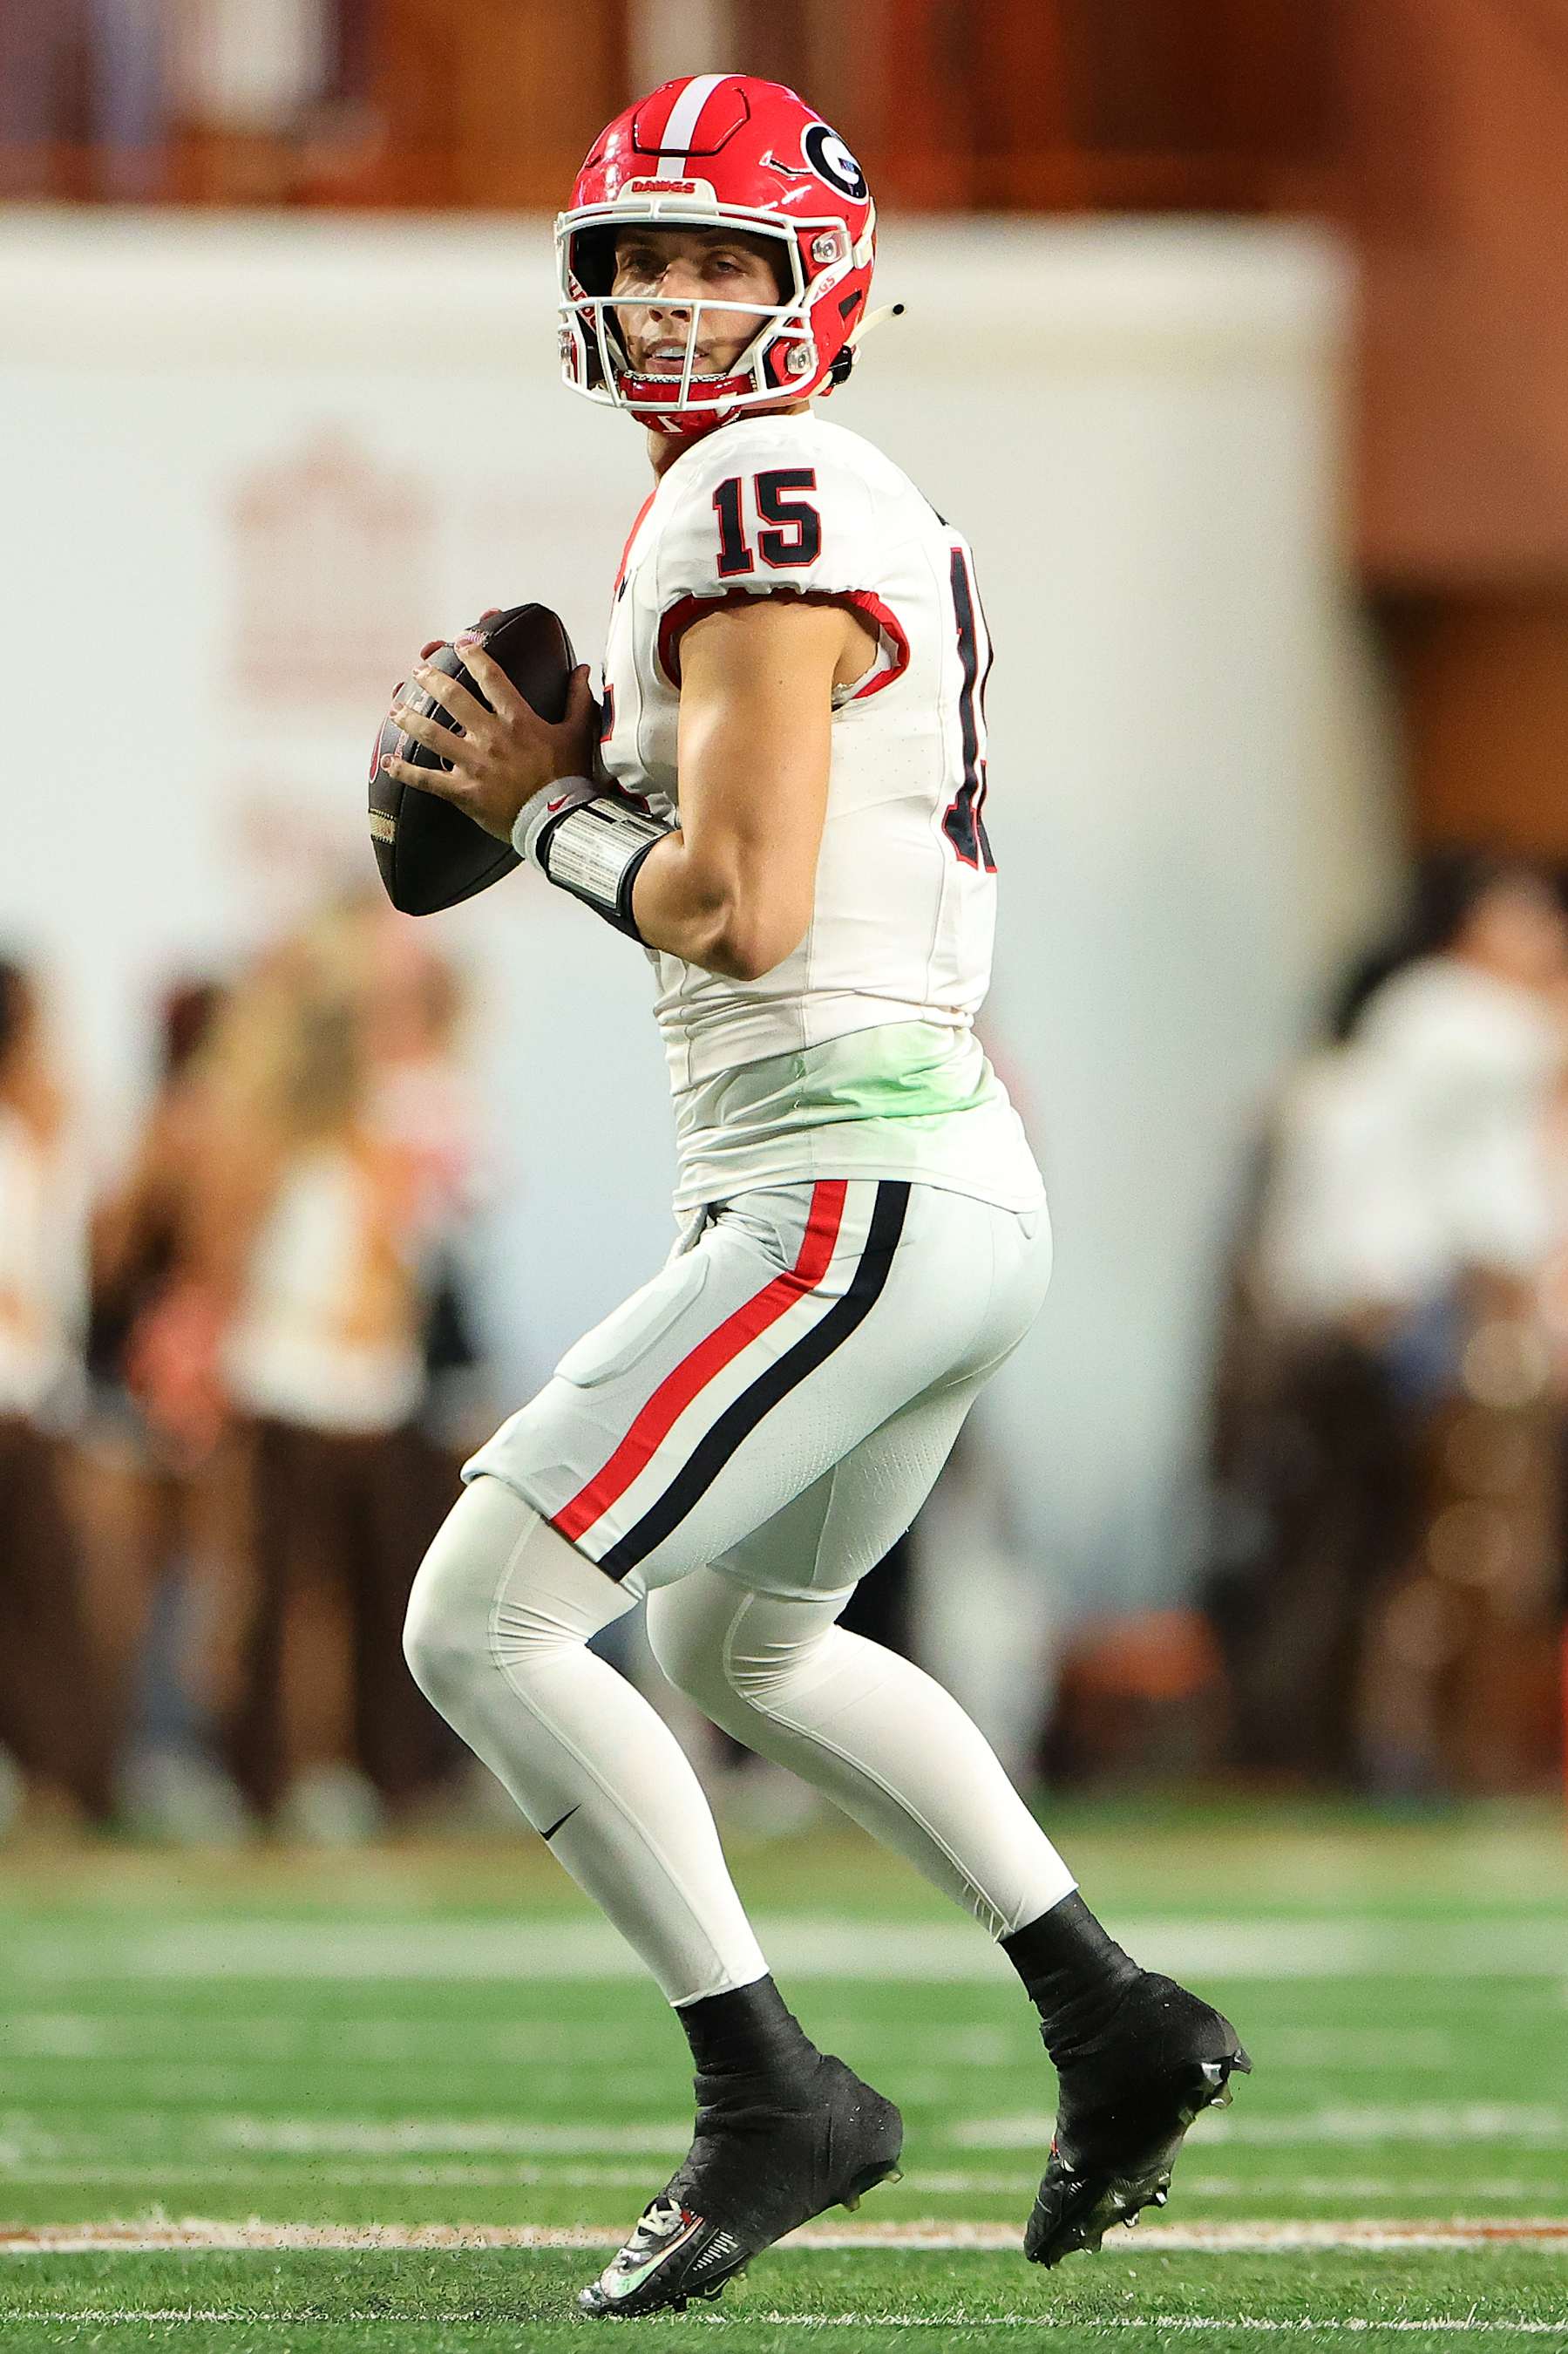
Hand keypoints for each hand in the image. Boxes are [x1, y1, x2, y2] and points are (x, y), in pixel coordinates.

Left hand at [381, 642, 595, 842]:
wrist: (557, 821)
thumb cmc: (569, 778)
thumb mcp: (578, 735)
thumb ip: (579, 700)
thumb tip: (584, 669)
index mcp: (517, 720)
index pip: (491, 678)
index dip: (474, 656)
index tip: (461, 644)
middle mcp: (490, 737)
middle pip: (452, 698)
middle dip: (432, 680)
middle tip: (418, 672)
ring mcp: (473, 764)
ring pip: (431, 735)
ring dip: (410, 719)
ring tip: (396, 708)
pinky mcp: (463, 791)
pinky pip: (426, 780)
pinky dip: (404, 771)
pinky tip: (389, 761)